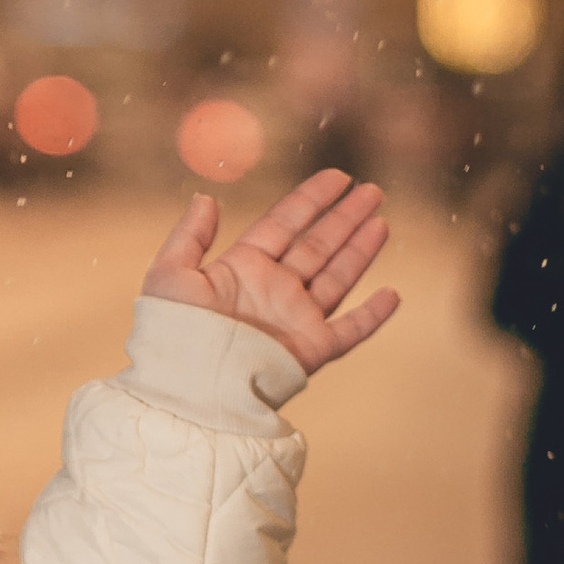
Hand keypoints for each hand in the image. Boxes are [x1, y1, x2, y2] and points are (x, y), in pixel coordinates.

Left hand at [142, 167, 398, 373]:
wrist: (188, 387)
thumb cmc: (172, 334)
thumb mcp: (171, 275)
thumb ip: (189, 235)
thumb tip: (205, 197)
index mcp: (243, 269)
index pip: (284, 224)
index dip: (311, 199)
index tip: (338, 176)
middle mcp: (274, 291)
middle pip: (318, 245)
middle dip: (345, 217)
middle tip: (373, 190)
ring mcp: (294, 320)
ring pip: (338, 277)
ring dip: (361, 250)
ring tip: (381, 222)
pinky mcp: (310, 350)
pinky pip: (350, 331)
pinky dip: (373, 316)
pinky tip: (392, 294)